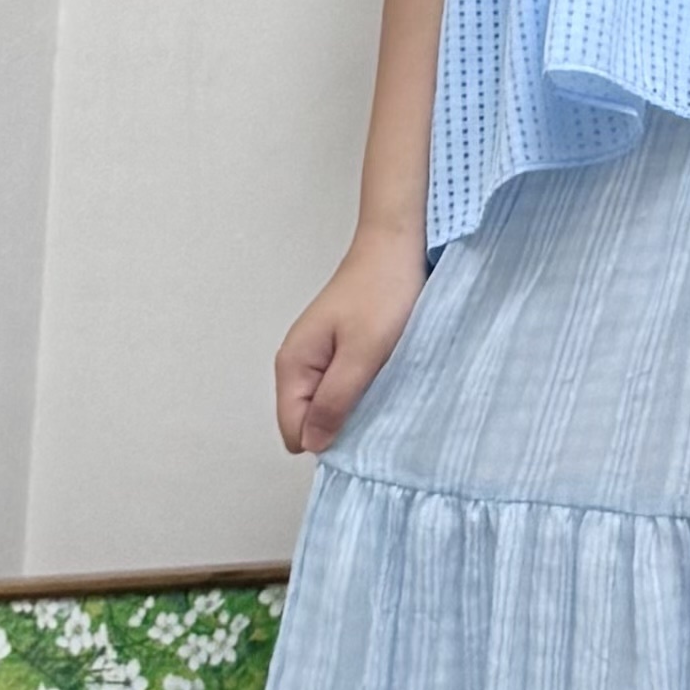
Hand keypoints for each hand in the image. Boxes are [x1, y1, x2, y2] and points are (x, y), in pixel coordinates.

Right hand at [275, 223, 424, 452]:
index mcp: (293, 365)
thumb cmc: (383, 293)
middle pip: (309, 421)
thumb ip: (334, 400)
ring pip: (329, 404)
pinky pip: (343, 387)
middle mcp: (298, 363)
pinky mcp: (340, 349)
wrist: (397, 245)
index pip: (295, 431)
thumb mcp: (362, 354)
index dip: (327, 439)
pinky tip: (386, 379)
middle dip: (341, 425)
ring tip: (387, 393)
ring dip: (356, 407)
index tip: (364, 430)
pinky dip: (364, 390)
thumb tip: (313, 444)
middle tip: (380, 410)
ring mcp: (318, 355)